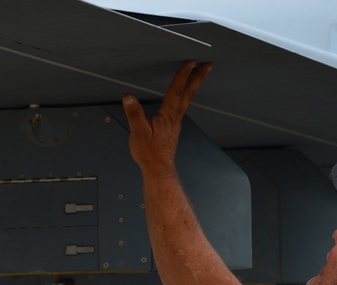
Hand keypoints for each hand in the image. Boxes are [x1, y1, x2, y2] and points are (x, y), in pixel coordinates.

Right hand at [122, 60, 211, 179]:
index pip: (176, 90)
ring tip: (197, 76)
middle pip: (188, 93)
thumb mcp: (138, 133)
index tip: (191, 62)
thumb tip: (129, 97)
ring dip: (193, 85)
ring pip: (186, 99)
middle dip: (198, 77)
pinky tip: (182, 97)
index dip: (183, 74)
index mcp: (168, 115)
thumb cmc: (150, 154)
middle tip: (208, 65)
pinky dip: (185, 96)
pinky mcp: (173, 128)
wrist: (159, 170)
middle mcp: (175, 117)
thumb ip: (134, 114)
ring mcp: (176, 123)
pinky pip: (181, 107)